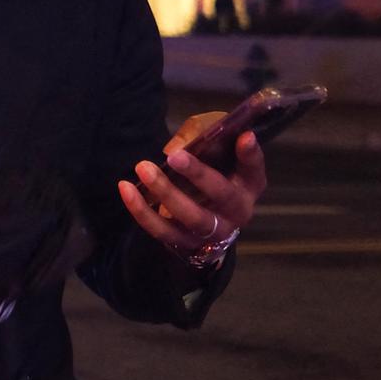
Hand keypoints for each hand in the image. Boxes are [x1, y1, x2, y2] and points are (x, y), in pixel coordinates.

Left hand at [118, 112, 269, 264]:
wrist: (205, 219)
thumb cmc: (210, 172)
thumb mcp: (213, 150)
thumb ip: (200, 139)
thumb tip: (175, 146)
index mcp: (249, 186)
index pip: (254, 170)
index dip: (251, 155)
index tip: (244, 136)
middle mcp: (237, 212)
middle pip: (222, 195)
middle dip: (198, 175)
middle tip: (175, 156)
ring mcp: (213, 232)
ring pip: (192, 217)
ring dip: (166, 193)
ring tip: (144, 169)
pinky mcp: (186, 243)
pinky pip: (162, 230)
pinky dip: (141, 210)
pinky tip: (126, 189)